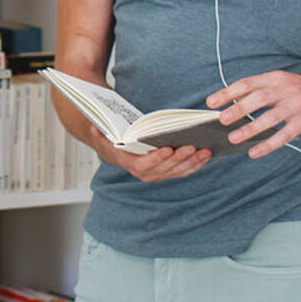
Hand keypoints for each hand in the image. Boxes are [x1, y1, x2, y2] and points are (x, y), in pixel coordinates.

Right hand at [91, 129, 209, 181]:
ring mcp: (158, 173)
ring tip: (204, 150)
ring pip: (178, 171)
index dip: (157, 158)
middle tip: (192, 146)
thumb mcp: (101, 133)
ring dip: (192, 162)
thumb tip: (95, 128)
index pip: (145, 164)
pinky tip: (206, 155)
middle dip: (180, 158)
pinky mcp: (168, 171)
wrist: (116, 148)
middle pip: (165, 168)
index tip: (168, 149)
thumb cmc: (112, 138)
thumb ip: (98, 131)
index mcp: (130, 163)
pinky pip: (184, 170)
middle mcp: (145, 172)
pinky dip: (196, 164)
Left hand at [207, 70, 300, 159]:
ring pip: (270, 118)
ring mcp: (296, 106)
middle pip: (259, 99)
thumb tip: (232, 101)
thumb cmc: (300, 89)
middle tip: (222, 119)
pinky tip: (254, 151)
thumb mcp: (279, 83)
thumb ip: (257, 90)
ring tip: (234, 137)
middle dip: (238, 109)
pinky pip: (284, 135)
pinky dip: (268, 144)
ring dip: (250, 129)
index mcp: (274, 78)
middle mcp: (285, 90)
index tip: (211, 102)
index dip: (228, 93)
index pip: (247, 83)